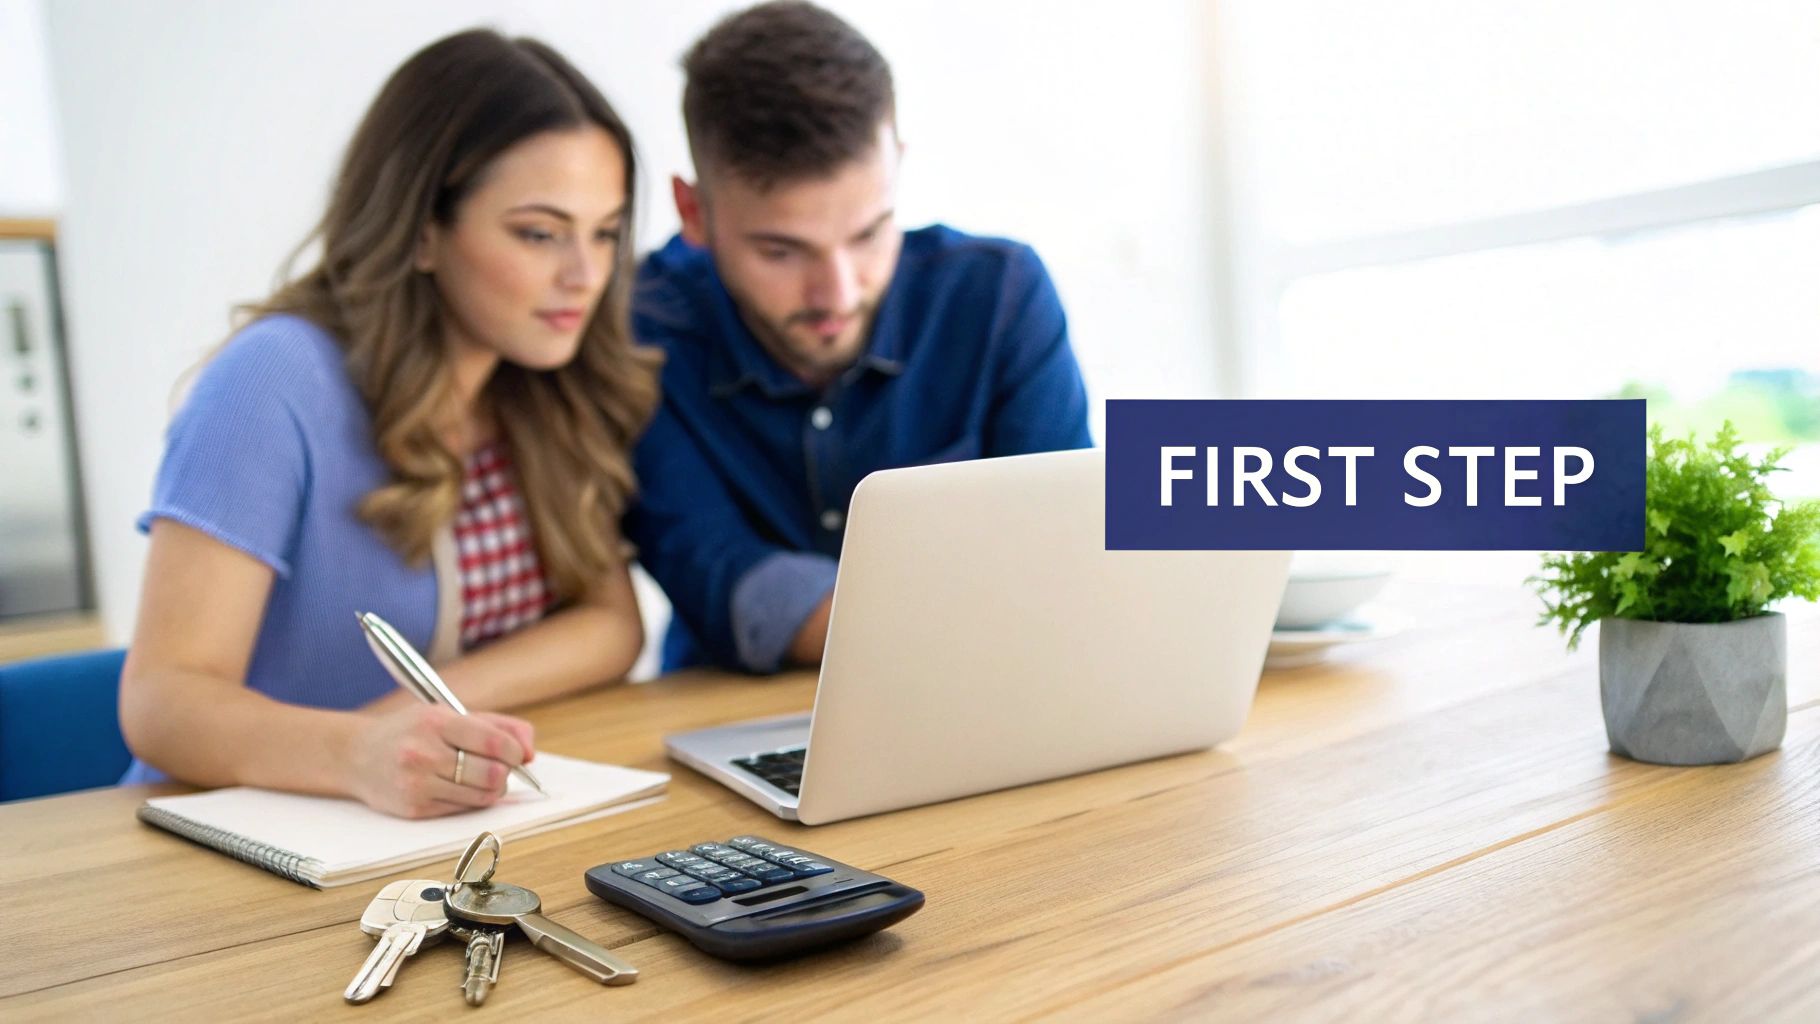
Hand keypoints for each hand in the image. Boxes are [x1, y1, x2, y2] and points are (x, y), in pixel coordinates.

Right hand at [344, 704, 536, 817]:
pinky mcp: (414, 808)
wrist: (358, 755)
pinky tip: (459, 785)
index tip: (517, 753)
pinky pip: (463, 809)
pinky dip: (471, 799)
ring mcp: (417, 784)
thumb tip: (530, 752)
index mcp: (435, 722)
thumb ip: (497, 726)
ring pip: (482, 796)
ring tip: (481, 776)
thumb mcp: (449, 714)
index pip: (493, 743)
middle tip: (500, 766)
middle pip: (492, 774)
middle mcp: (423, 753)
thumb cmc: (412, 730)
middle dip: (505, 772)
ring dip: (492, 788)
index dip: (515, 751)